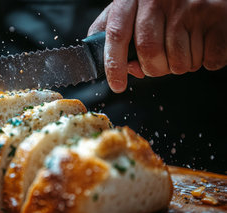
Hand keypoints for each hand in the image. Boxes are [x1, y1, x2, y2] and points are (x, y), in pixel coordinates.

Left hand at [88, 0, 226, 92]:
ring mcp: (190, 7)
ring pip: (179, 61)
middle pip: (149, 52)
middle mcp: (160, 0)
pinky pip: (208, 60)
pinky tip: (204, 44)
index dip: (115, 65)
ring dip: (182, 65)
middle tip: (160, 65)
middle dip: (154, 69)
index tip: (117, 85)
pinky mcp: (216, 15)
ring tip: (185, 47)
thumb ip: (121, 33)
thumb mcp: (135, 8)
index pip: (117, 34)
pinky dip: (207, 61)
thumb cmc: (166, 1)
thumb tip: (127, 69)